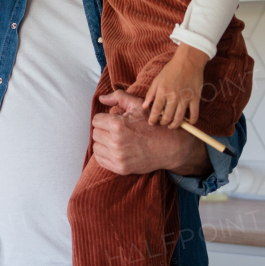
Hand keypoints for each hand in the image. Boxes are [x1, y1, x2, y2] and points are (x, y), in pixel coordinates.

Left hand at [92, 90, 208, 176]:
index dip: (105, 118)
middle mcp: (116, 142)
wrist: (169, 147)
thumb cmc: (152, 124)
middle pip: (95, 133)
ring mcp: (118, 157)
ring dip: (103, 142)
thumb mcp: (138, 105)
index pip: (96, 120)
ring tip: (116, 140)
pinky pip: (100, 160)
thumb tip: (100, 99)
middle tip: (117, 130)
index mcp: (118, 125)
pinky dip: (105, 154)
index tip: (114, 120)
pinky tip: (116, 150)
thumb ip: (118, 97)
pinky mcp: (120, 168)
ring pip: (96, 146)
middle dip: (104, 130)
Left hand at [143, 45, 208, 127]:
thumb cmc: (171, 70)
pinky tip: (188, 122)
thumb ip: (150, 94)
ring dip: (175, 125)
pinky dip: (192, 121)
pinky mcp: (195, 98)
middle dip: (163, 123)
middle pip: (167, 116)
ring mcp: (185, 98)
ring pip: (179, 118)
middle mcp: (173, 97)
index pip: (156, 111)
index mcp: (162, 92)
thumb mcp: (157, 80)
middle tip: (162, 123)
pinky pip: (194, 113)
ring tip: (171, 126)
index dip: (153, 119)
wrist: (188, 61)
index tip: (151, 123)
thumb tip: (144, 107)